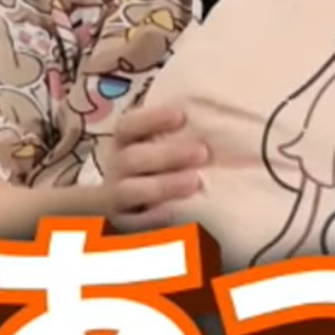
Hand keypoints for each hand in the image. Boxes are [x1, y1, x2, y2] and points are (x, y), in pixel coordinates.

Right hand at [99, 101, 208, 229]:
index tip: (182, 115)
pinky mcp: (121, 226)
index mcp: (124, 144)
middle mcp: (116, 169)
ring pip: (129, 191)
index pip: (128, 126)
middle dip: (167, 155)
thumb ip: (180, 134)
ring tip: (196, 182)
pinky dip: (151, 218)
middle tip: (203, 152)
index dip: (151, 119)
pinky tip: (175, 212)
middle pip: (131, 158)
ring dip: (162, 186)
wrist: (136, 212)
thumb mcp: (164, 147)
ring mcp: (115, 199)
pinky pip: (131, 224)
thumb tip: (220, 108)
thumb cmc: (165, 167)